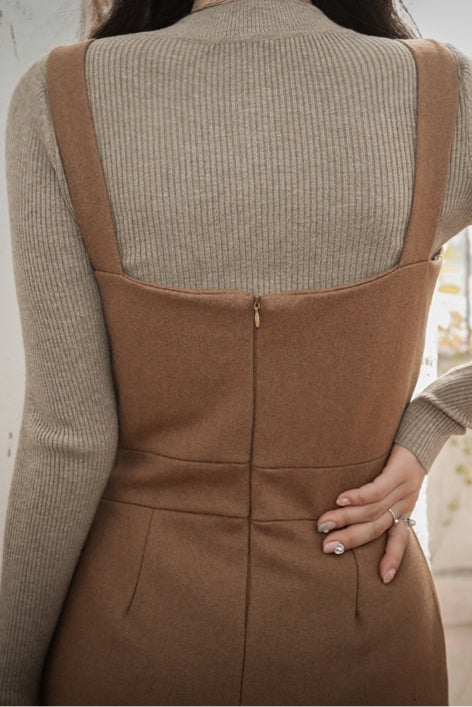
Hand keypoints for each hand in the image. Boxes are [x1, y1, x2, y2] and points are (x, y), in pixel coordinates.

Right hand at [316, 443, 426, 582]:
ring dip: (345, 518)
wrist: (422, 430)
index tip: (384, 579)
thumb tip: (346, 505)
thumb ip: (379, 496)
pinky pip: (375, 489)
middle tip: (326, 547)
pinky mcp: (397, 471)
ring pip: (371, 510)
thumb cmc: (401, 455)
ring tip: (324, 523)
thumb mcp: (395, 481)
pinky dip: (357, 497)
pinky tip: (341, 500)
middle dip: (350, 539)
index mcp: (405, 508)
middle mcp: (405, 502)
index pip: (399, 538)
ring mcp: (403, 488)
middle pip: (376, 528)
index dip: (392, 558)